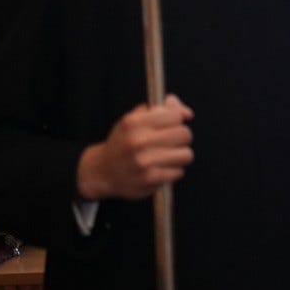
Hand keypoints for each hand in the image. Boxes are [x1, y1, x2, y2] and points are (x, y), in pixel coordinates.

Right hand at [76, 95, 193, 200]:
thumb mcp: (135, 119)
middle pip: (185, 134)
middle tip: (171, 142)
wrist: (102, 171)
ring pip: (186, 154)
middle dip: (181, 138)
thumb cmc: (123, 142)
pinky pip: (179, 171)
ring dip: (180, 155)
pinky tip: (161, 168)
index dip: (177, 120)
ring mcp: (143, 162)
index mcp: (134, 123)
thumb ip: (162, 109)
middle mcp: (138, 141)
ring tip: (167, 156)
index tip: (171, 125)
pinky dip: (173, 170)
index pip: (175, 116)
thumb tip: (187, 113)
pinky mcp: (149, 179)